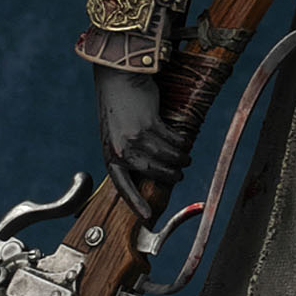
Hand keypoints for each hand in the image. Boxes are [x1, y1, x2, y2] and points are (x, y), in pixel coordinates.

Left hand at [93, 65, 190, 222]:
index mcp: (110, 155)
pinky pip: (172, 140)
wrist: (119, 78)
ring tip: (185, 157)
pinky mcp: (149, 122)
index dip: (135, 202)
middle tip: (179, 174)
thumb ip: (128, 153)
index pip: (122, 186)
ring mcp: (135, 136)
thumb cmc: (120, 108)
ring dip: (180, 158)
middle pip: (154, 172)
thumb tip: (151, 172)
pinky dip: (181, 142)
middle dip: (171, 175)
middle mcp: (121, 148)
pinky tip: (183, 141)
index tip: (147, 217)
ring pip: (167, 156)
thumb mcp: (116, 135)